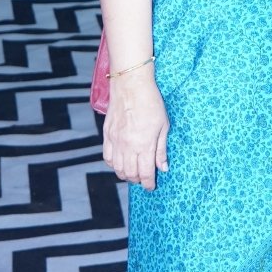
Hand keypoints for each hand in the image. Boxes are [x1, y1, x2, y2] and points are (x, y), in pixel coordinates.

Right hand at [102, 67, 169, 188]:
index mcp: (144, 145)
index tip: (152, 187)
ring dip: (125, 175)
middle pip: (130, 174)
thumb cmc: (151, 103)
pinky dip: (113, 164)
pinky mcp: (107, 135)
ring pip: (117, 168)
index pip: (145, 173)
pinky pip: (107, 157)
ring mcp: (115, 141)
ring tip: (133, 173)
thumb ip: (161, 149)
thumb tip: (163, 168)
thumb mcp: (164, 126)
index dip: (149, 183)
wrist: (131, 85)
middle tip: (144, 179)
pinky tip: (120, 163)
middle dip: (138, 180)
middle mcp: (128, 146)